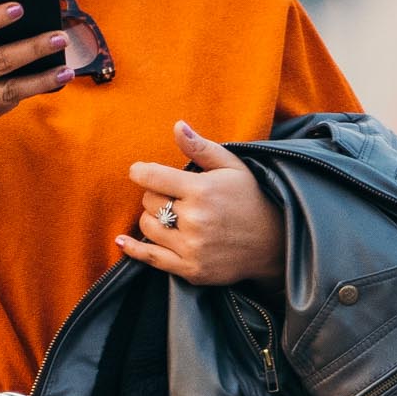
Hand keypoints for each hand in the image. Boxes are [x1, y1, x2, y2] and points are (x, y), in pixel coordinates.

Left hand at [120, 122, 284, 286]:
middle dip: (156, 195)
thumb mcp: (232, 166)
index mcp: (202, 190)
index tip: (137, 171)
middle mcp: (194, 220)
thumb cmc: (251, 199)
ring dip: (152, 218)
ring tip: (170, 216)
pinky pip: (150, 258)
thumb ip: (201, 147)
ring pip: (147, 227)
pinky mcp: (191, 269)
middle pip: (149, 202)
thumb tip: (177, 126)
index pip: (153, 177)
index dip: (140, 172)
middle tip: (173, 196)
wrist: (274, 244)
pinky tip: (121, 241)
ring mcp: (192, 248)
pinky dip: (133, 249)